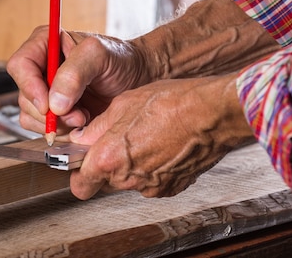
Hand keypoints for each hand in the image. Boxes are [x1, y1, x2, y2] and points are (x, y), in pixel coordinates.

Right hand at [6, 27, 148, 137]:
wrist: (139, 79)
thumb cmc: (122, 59)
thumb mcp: (101, 55)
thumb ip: (75, 72)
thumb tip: (54, 102)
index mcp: (45, 43)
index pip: (20, 65)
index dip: (30, 88)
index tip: (49, 106)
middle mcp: (40, 67)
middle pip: (25, 96)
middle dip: (50, 112)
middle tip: (78, 114)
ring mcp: (45, 92)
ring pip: (31, 116)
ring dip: (57, 124)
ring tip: (83, 117)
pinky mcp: (54, 112)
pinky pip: (42, 129)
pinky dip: (61, 132)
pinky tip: (82, 123)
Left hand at [68, 74, 255, 199]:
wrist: (213, 114)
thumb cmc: (172, 103)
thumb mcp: (124, 104)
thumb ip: (98, 127)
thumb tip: (82, 137)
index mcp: (110, 158)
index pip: (80, 185)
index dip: (78, 172)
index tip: (81, 160)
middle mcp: (129, 178)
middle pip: (104, 183)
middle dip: (105, 166)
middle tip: (117, 142)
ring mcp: (152, 186)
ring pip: (128, 182)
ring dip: (130, 166)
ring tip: (145, 139)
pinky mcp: (171, 188)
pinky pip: (151, 182)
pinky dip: (152, 169)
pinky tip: (162, 147)